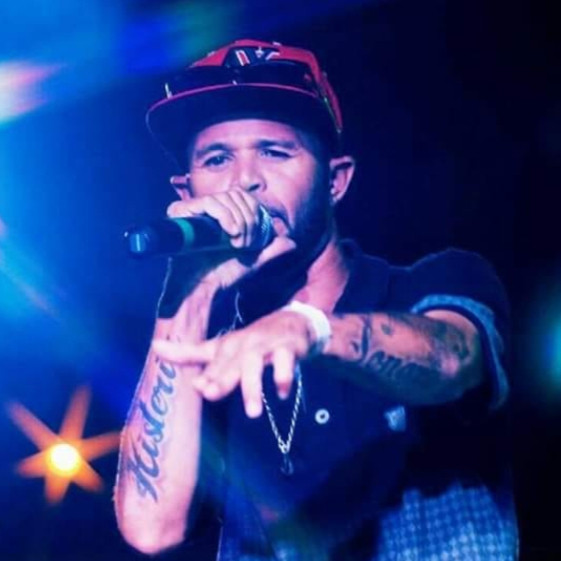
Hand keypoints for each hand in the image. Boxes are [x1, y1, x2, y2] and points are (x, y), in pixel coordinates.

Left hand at [152, 310, 316, 417]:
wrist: (291, 323)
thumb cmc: (250, 342)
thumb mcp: (220, 348)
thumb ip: (188, 353)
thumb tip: (154, 346)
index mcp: (226, 347)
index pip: (212, 361)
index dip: (207, 374)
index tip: (198, 387)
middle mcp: (243, 345)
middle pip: (230, 362)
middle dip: (222, 378)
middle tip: (211, 395)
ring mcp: (266, 345)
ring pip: (256, 364)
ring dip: (253, 386)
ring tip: (253, 413)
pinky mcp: (287, 348)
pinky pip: (284, 362)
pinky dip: (283, 377)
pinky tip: (281, 393)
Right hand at [158, 189, 294, 316]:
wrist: (203, 289)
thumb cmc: (224, 276)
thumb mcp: (253, 261)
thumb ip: (271, 249)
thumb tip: (292, 242)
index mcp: (221, 215)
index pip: (244, 197)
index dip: (255, 214)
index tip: (255, 240)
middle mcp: (206, 209)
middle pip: (237, 195)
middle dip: (249, 220)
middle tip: (246, 244)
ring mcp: (193, 210)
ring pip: (226, 197)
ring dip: (239, 221)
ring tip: (237, 244)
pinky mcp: (181, 212)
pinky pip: (210, 202)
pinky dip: (226, 216)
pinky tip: (229, 234)